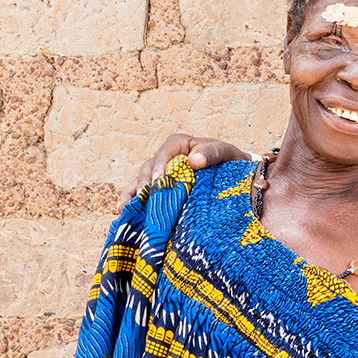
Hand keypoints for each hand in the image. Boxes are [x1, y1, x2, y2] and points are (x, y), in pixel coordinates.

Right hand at [117, 133, 248, 205]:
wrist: (234, 177)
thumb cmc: (228, 161)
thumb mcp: (224, 152)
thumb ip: (211, 154)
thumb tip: (194, 160)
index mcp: (178, 144)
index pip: (164, 152)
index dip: (159, 165)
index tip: (158, 180)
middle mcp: (165, 158)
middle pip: (148, 168)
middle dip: (144, 183)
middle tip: (144, 196)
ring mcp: (160, 175)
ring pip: (140, 182)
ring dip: (131, 194)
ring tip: (123, 208)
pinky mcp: (160, 190)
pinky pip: (143, 195)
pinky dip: (133, 202)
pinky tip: (123, 213)